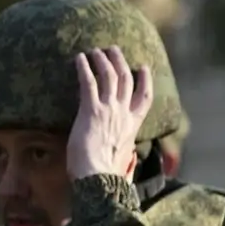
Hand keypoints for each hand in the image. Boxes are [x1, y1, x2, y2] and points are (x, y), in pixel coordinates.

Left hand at [66, 46, 153, 179]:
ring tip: (95, 50)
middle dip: (120, 62)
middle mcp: (123, 113)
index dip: (145, 79)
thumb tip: (129, 158)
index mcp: (133, 125)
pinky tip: (79, 59)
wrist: (97, 176)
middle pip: (126, 79)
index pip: (144, 97)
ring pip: (110, 76)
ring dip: (103, 60)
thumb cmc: (105, 174)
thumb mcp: (122, 160)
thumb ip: (126, 154)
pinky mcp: (91, 110)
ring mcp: (109, 109)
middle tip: (113, 49)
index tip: (142, 67)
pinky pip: (89, 82)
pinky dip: (85, 68)